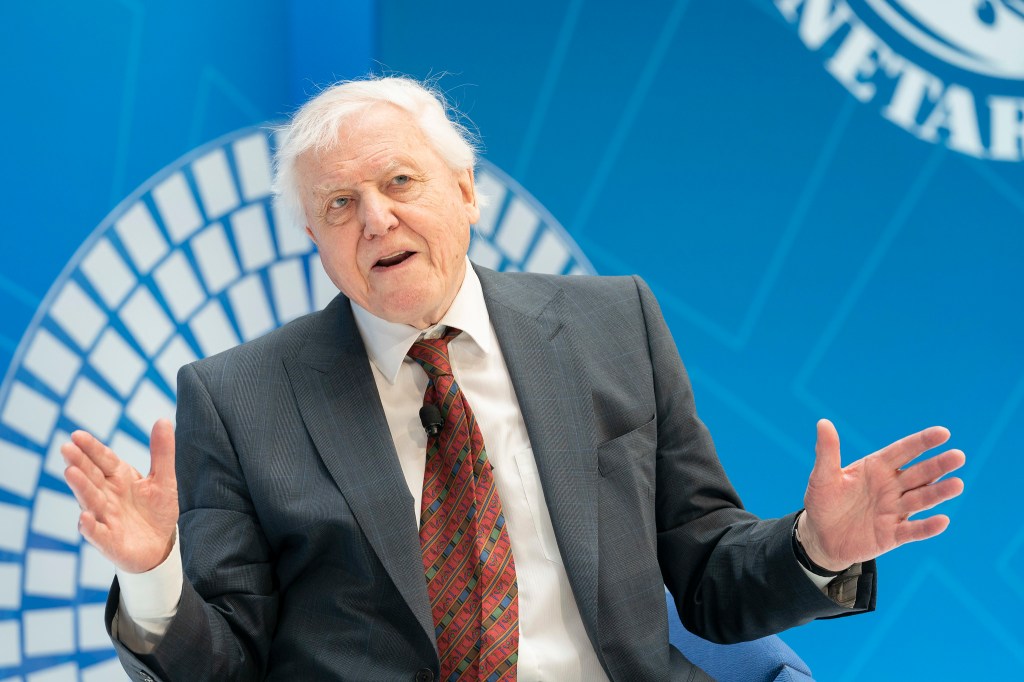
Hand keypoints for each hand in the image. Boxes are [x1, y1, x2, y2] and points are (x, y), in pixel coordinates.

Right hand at [61, 419, 178, 573]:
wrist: (160, 545)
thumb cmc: (156, 510)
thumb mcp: (163, 479)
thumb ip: (162, 452)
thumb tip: (163, 419)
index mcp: (120, 478)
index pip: (104, 459)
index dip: (92, 448)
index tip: (77, 435)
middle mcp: (108, 495)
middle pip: (92, 477)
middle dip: (79, 463)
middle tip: (66, 448)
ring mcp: (106, 517)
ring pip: (91, 501)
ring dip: (81, 488)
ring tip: (70, 473)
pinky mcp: (109, 541)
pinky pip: (98, 533)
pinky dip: (90, 527)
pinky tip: (84, 518)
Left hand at [799, 419, 964, 570]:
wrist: (821, 536)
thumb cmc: (823, 501)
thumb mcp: (822, 477)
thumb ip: (827, 452)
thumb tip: (823, 423)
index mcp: (877, 468)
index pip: (903, 451)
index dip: (922, 442)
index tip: (943, 433)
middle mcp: (891, 486)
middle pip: (919, 474)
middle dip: (938, 465)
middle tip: (958, 456)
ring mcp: (894, 511)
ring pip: (921, 499)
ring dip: (939, 493)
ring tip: (958, 484)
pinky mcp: (893, 535)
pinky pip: (913, 530)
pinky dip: (927, 527)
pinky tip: (942, 521)